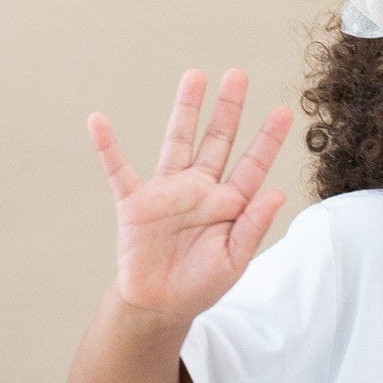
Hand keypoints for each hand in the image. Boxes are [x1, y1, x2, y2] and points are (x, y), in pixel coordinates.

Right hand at [88, 70, 292, 329]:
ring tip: (194, 77)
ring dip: (185, 110)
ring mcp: (167, 192)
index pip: (252, 164)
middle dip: (228, 108)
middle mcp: (200, 189)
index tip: (285, 111)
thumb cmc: (201, 285)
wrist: (159, 307)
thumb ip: (253, 226)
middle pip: (217, 140)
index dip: (267, 139)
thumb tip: (277, 193)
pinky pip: (118, 170)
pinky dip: (107, 147)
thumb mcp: (233, 261)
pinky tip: (98, 120)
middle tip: (237, 75)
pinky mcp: (135, 203)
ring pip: (177, 142)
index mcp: (228, 203)